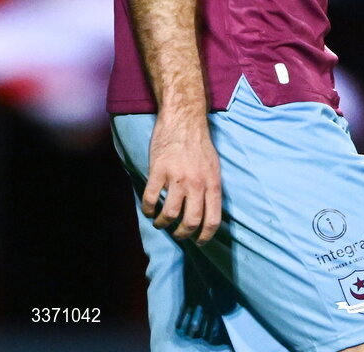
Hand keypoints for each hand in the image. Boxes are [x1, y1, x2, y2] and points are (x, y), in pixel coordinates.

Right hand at [142, 112, 221, 244]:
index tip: (198, 242)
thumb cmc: (200, 144)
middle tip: (177, 234)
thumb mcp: (214, 166)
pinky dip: (149, 210)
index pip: (213, 219)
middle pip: (190, 222)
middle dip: (182, 234)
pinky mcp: (159, 171)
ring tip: (161, 222)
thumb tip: (208, 213)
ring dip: (163, 223)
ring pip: (170, 214)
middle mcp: (197, 183)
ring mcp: (177, 177)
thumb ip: (211, 188)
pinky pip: (151, 199)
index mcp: (213, 183)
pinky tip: (149, 210)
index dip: (205, 237)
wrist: (184, 120)